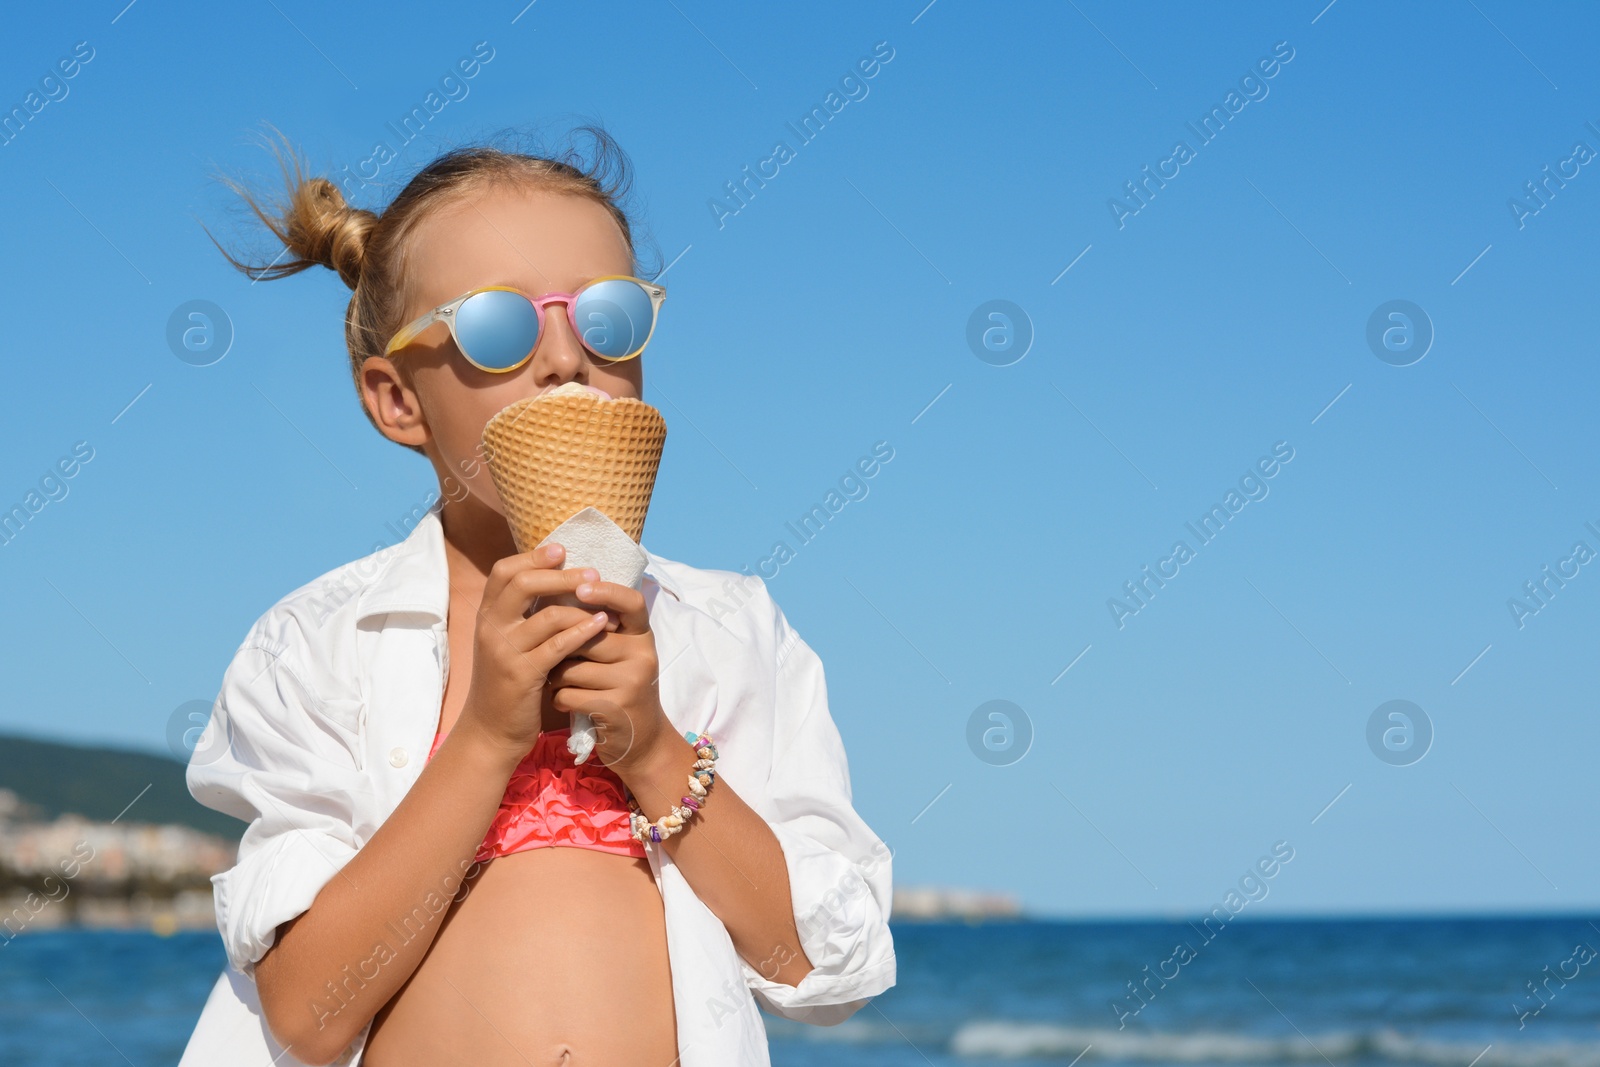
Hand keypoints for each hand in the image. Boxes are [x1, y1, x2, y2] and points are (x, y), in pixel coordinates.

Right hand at [457, 543, 610, 758]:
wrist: (490, 731)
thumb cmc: (506, 683)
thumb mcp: (506, 644)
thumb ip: (521, 615)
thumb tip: (554, 580)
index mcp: (487, 617)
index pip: (503, 571)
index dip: (532, 556)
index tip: (561, 549)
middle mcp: (490, 629)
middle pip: (522, 583)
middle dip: (561, 575)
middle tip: (592, 573)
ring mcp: (504, 652)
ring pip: (547, 615)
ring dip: (581, 606)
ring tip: (606, 603)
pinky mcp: (522, 675)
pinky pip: (558, 646)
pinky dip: (583, 632)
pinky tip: (601, 625)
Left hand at [542, 576, 675, 773]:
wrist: (641, 741)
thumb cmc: (619, 688)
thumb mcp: (620, 654)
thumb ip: (599, 629)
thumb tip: (557, 593)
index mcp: (642, 636)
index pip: (632, 602)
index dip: (607, 591)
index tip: (581, 587)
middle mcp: (643, 655)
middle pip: (585, 637)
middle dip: (561, 649)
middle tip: (554, 659)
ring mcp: (632, 682)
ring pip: (571, 667)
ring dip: (556, 677)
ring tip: (562, 683)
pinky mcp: (616, 708)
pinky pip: (568, 694)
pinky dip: (559, 699)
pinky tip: (566, 703)